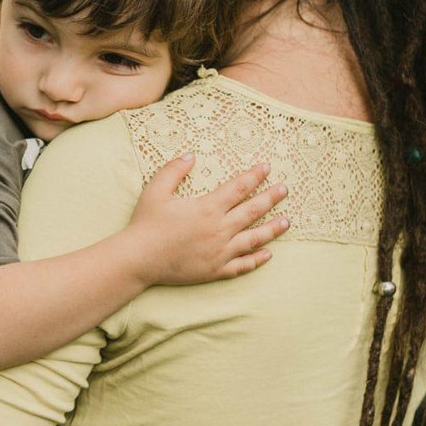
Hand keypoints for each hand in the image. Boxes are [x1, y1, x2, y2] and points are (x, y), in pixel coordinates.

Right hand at [125, 153, 288, 285]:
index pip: (238, 188)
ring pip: (254, 238)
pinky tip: (268, 254)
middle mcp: (219, 229)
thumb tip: (190, 155)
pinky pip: (243, 265)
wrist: (139, 259)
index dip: (254, 176)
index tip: (267, 167)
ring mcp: (220, 252)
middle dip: (271, 198)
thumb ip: (174, 170)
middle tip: (285, 189)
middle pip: (252, 211)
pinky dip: (257, 259)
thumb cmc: (146, 223)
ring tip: (286, 222)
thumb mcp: (156, 190)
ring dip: (272, 229)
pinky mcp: (216, 270)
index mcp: (207, 208)